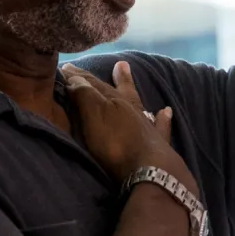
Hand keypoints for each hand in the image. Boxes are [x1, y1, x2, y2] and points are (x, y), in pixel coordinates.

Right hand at [62, 60, 187, 184]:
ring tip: (129, 73)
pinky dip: (163, 119)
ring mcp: (148, 127)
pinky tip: (166, 112)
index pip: (94, 84)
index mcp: (115, 102)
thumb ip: (85, 96)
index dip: (80, 76)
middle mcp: (132, 110)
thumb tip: (76, 77)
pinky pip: (162, 127)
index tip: (68, 66)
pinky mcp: (158, 146)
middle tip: (117, 64)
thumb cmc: (116, 144)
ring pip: (138, 104)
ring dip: (132, 89)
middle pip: (118, 91)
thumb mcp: (94, 116)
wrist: (149, 170)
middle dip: (112, 78)